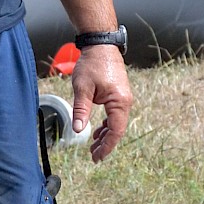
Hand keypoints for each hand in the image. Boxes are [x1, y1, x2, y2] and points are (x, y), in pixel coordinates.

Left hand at [71, 44, 131, 162]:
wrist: (101, 45)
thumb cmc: (92, 64)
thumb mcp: (82, 88)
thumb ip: (81, 110)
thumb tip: (77, 130)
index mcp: (119, 101)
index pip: (115, 131)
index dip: (106, 146)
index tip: (97, 157)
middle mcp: (125, 101)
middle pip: (117, 129)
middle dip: (105, 144)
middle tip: (93, 156)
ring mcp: (123, 98)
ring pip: (116, 123)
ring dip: (105, 135)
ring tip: (93, 146)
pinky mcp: (118, 95)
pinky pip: (115, 115)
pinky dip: (107, 125)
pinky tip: (97, 131)